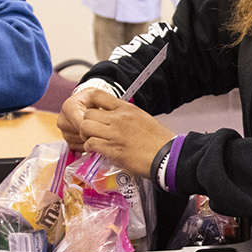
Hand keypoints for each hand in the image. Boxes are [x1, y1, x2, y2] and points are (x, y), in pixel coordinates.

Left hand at [58, 89, 174, 175]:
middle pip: (87, 114)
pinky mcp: (112, 149)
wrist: (166, 155)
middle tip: (90, 131)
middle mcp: (118, 118)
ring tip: (91, 141)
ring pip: (85, 128)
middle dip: (85, 123)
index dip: (89, 103)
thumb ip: (126, 116)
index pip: (98, 95)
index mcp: (126, 108)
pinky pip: (91, 144)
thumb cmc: (158, 140)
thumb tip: (113, 118)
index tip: (90, 112)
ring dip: (85, 136)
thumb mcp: (143, 118)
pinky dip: (89, 148)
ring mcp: (114, 134)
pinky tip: (95, 150)